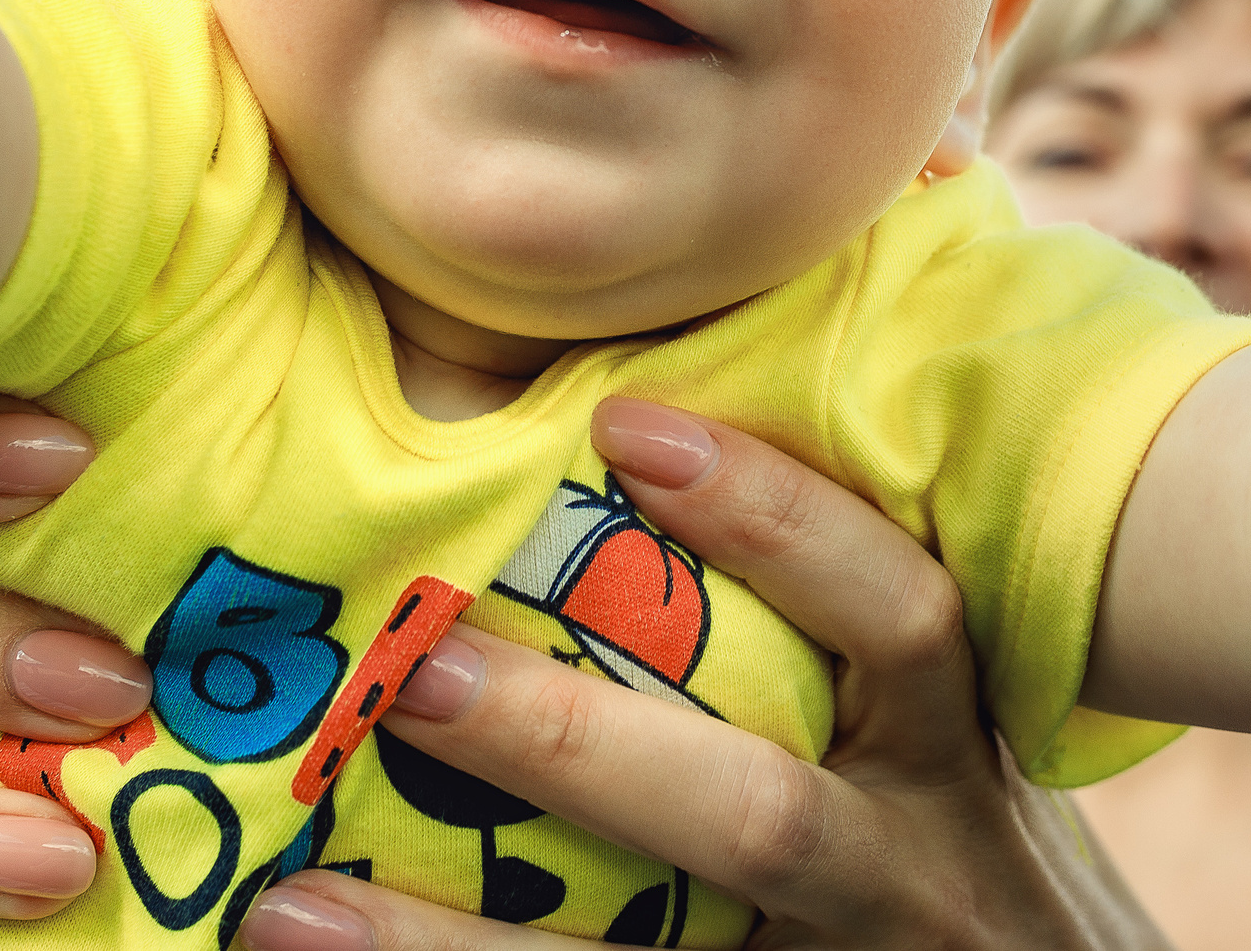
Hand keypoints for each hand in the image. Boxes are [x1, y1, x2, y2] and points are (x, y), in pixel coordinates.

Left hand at [240, 400, 1172, 950]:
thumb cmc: (959, 850)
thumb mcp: (949, 736)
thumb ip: (862, 611)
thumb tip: (727, 358)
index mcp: (951, 754)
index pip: (898, 617)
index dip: (776, 518)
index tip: (625, 421)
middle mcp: (908, 876)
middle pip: (756, 824)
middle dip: (584, 750)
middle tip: (426, 672)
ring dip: (454, 950)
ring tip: (291, 908)